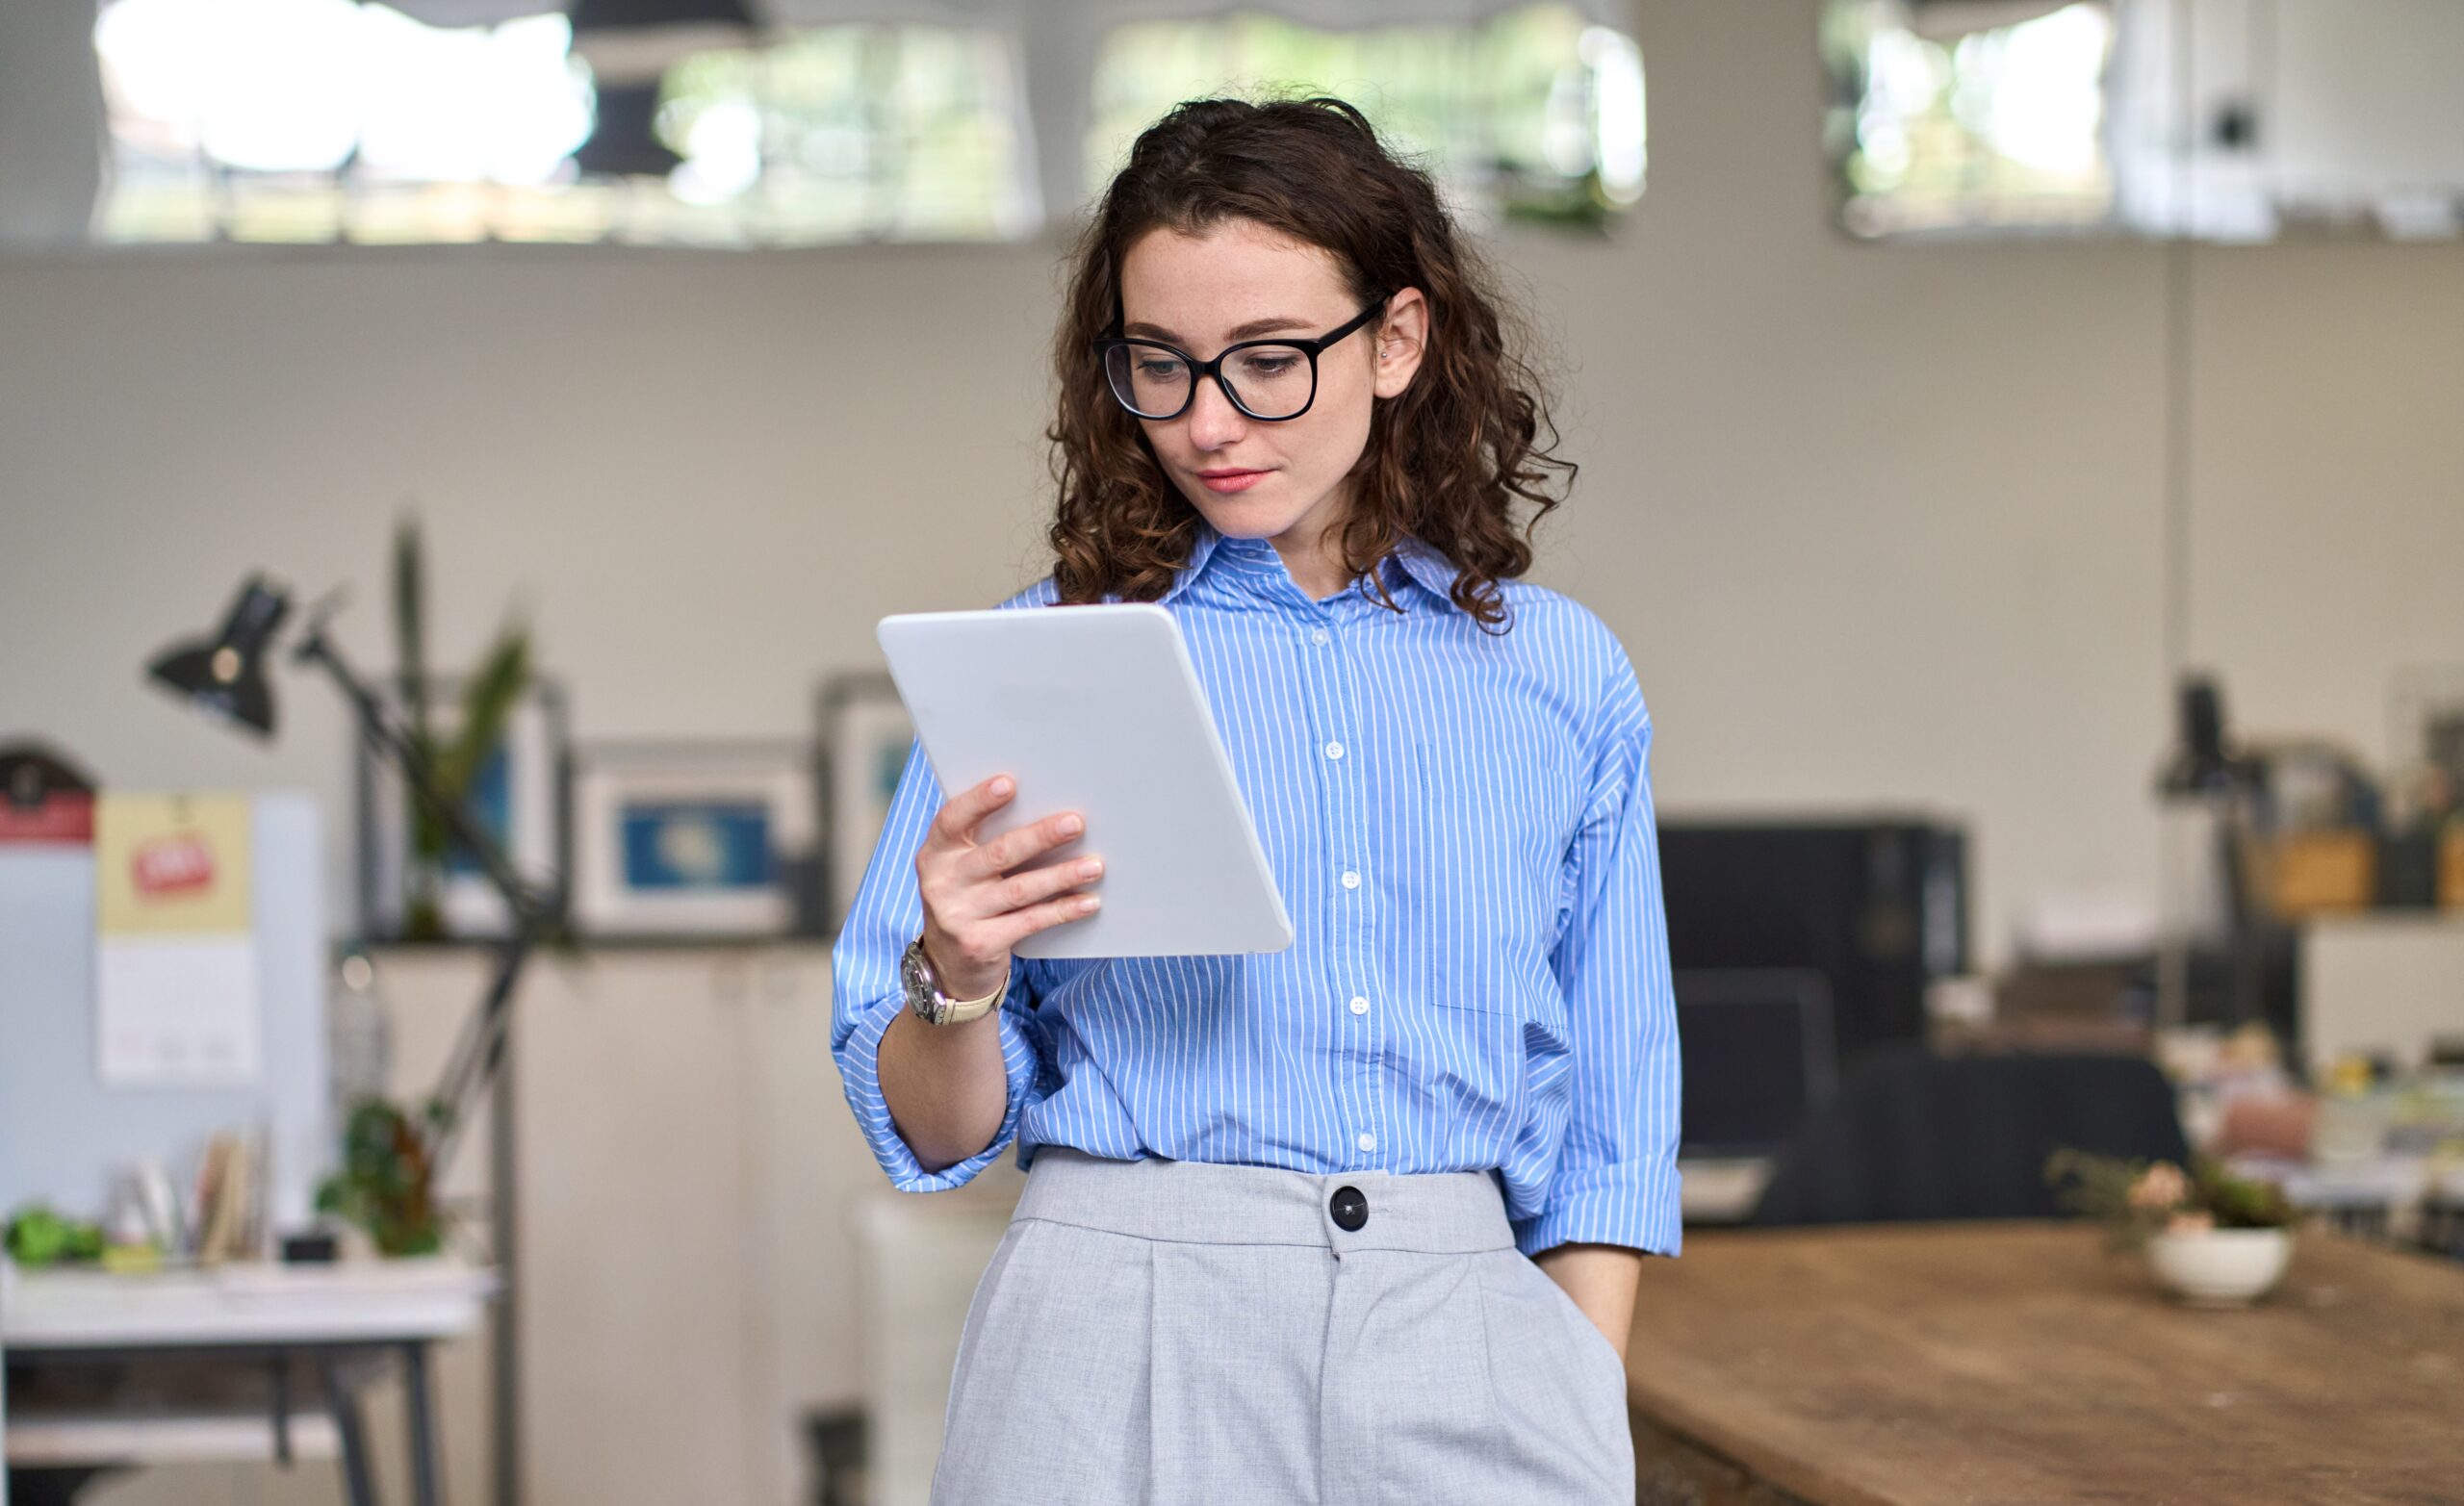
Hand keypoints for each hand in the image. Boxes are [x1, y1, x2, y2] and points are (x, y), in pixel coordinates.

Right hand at [915, 774, 1101, 1000]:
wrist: (949, 964)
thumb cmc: (967, 898)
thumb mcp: (962, 868)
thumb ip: (985, 842)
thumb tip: (1046, 810)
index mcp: (935, 853)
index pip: (952, 820)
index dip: (979, 801)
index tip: (1009, 783)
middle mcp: (942, 883)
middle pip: (998, 854)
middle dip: (1041, 836)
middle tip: (1076, 822)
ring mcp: (959, 916)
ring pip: (1020, 889)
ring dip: (1062, 875)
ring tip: (1094, 865)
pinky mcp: (979, 944)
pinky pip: (1030, 922)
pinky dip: (1062, 910)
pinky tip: (1088, 901)